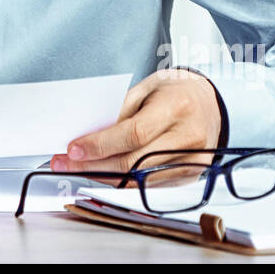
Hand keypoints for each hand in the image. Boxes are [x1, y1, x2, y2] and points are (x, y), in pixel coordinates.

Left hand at [50, 67, 223, 179]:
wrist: (209, 102)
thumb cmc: (174, 91)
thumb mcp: (146, 88)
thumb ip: (119, 112)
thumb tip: (87, 136)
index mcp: (177, 107)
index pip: (133, 134)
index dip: (100, 145)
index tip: (73, 149)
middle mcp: (189, 137)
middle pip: (134, 162)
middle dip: (93, 165)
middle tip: (65, 163)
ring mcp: (193, 161)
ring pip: (139, 179)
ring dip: (103, 177)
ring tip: (78, 169)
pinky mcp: (191, 176)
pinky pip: (149, 185)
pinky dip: (123, 181)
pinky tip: (103, 174)